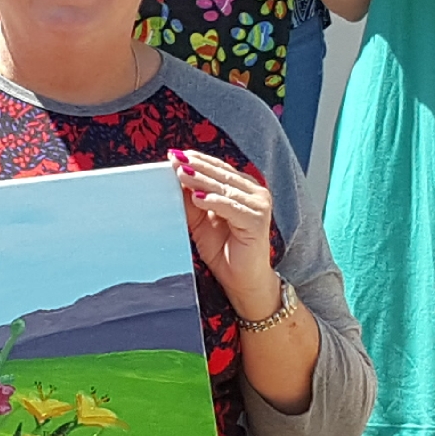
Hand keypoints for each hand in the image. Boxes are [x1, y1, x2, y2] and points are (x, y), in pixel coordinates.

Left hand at [177, 150, 277, 312]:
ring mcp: (260, 205)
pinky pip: (232, 207)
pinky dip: (214, 201)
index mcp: (244, 188)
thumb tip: (175, 177)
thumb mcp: (200, 220)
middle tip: (174, 159)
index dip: (197, 160)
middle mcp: (255, 193)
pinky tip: (197, 198)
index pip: (219, 169)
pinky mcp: (258, 221)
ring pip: (225, 188)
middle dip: (196, 166)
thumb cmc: (223, 251)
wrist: (242, 281)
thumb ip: (192, 199)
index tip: (174, 154)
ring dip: (201, 180)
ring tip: (180, 175)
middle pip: (221, 175)